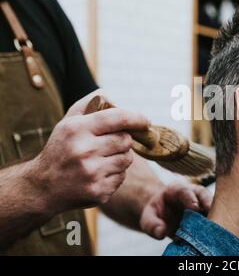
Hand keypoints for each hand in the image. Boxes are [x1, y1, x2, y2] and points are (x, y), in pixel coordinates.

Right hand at [31, 89, 149, 213]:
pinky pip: (122, 177)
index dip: (136, 118)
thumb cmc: (61, 149)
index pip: (118, 118)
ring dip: (121, 158)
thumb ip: (88, 105)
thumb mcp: (67, 123)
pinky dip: (115, 174)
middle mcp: (84, 150)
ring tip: (102, 160)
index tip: (146, 121)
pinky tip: (98, 174)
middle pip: (126, 140)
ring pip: (127, 159)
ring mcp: (92, 173)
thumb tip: (109, 96)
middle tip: (109, 144)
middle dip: (123, 141)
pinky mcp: (98, 192)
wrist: (43, 187)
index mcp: (77, 129)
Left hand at [139, 182, 211, 239]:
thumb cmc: (156, 213)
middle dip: (207, 203)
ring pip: (212, 203)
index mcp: (176, 190)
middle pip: (203, 194)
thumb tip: (161, 232)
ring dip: (215, 213)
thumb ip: (151, 224)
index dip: (190, 198)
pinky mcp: (207, 212)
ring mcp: (201, 202)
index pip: (184, 191)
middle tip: (210, 213)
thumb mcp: (148, 218)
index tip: (194, 207)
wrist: (164, 214)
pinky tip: (217, 230)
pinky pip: (215, 214)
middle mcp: (192, 193)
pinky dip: (217, 220)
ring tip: (216, 224)